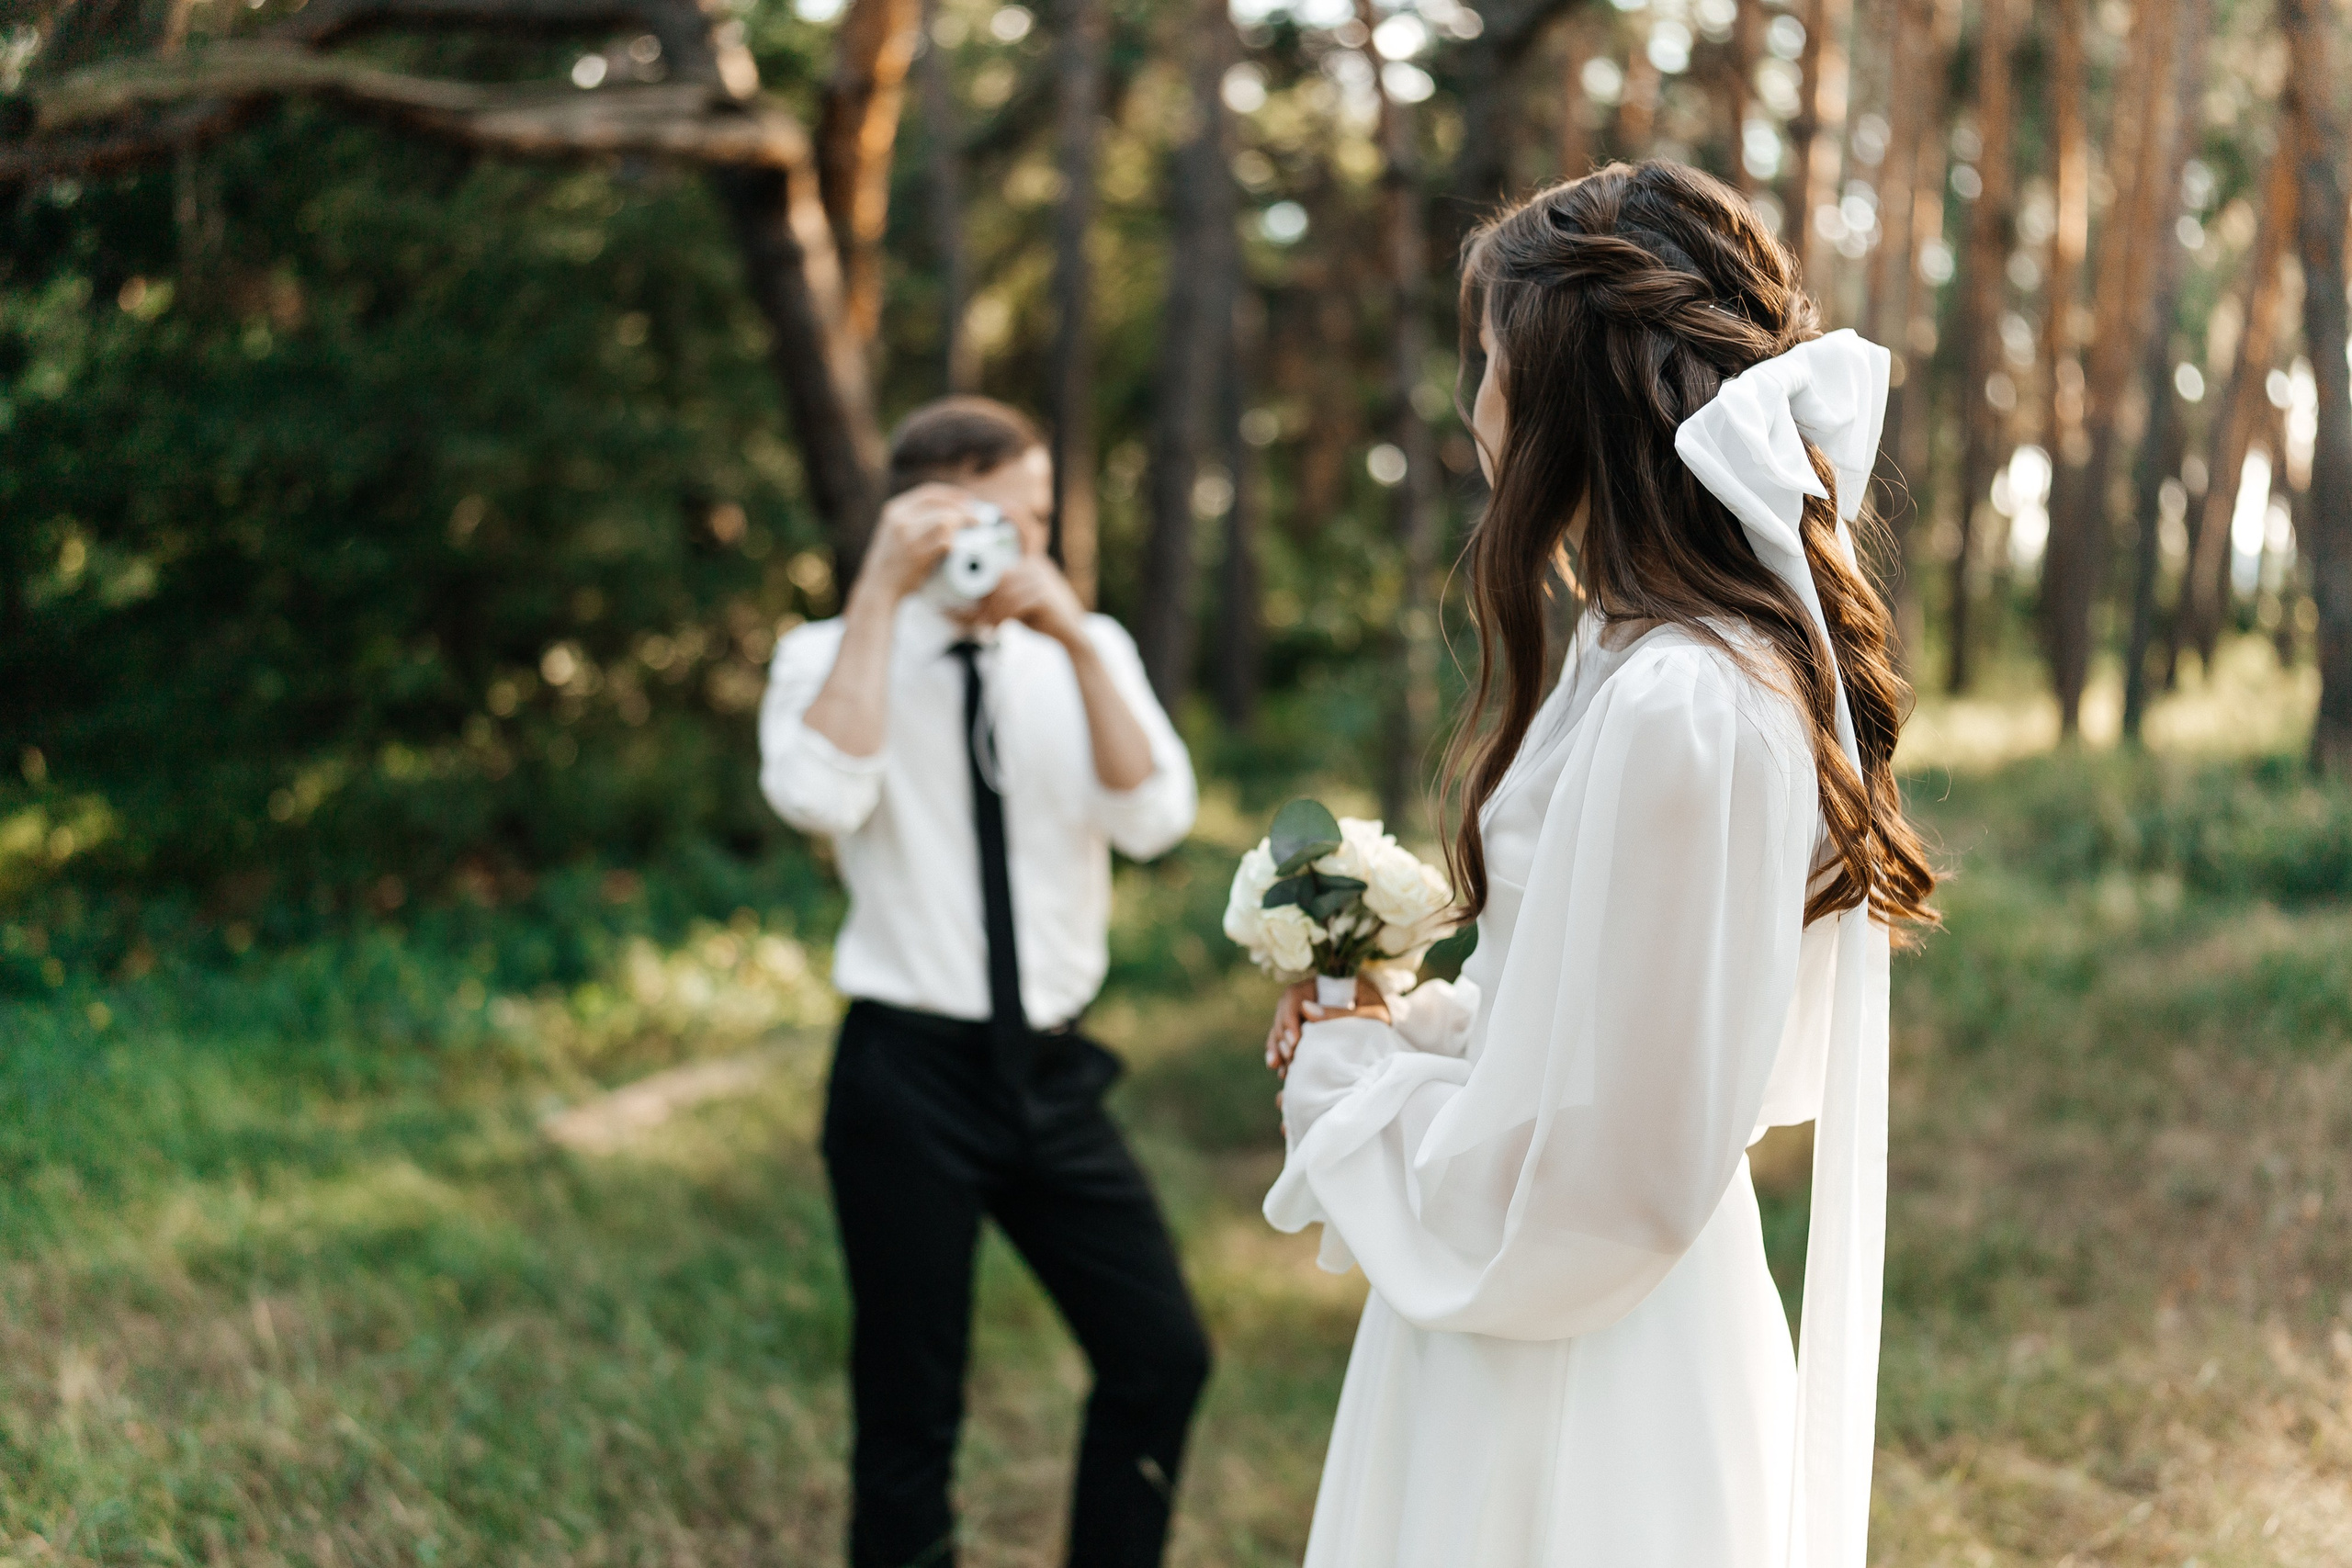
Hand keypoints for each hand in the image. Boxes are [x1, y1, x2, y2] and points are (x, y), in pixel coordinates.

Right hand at [850, 484, 985, 606]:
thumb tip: (952, 511)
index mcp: (895, 510)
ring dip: (961, 527)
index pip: (929, 493)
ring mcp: (908, 538)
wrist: (879, 586)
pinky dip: (955, 545)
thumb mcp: (895, 530)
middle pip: (942, 506)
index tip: (969, 500)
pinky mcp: (918, 556)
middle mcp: (900, 520)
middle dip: (964, 511)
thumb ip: (916, 518)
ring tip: (968, 535)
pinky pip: (946, 543)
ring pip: (945, 521)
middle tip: (977, 520)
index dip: (953, 495)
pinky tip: (955, 549)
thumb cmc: (893, 560)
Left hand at [971, 555, 1088, 647]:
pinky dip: (1003, 618)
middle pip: (1000, 581)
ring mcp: (1041, 579)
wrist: (1073, 634)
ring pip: (1004, 594)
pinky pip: (1014, 606)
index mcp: (1031, 563)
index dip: (987, 590)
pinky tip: (999, 629)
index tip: (977, 609)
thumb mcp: (1019, 604)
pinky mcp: (1043, 596)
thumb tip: (973, 600)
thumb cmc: (1043, 618)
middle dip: (988, 604)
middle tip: (980, 621)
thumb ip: (1002, 597)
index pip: (1000, 571)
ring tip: (989, 627)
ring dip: (993, 613)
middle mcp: (1036, 566)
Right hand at [1263, 974, 1390, 1077]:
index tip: (1294, 1040)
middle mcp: (1308, 998)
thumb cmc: (1379, 1011)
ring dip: (1276, 1047)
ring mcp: (1304, 1015)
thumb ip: (1341, 1013)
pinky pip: (1287, 1041)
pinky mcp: (1305, 1031)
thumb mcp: (1369, 1012)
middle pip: (1283, 1013)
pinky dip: (1282, 1055)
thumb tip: (1306, 1010)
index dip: (1289, 1016)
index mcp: (1320, 985)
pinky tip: (1282, 1071)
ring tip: (1279, 1068)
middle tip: (1289, 1055)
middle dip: (1281, 1036)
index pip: (1294, 995)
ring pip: (1281, 1028)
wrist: (1385, 1023)